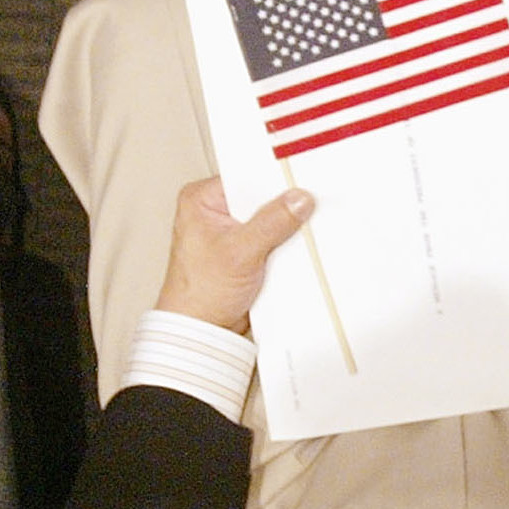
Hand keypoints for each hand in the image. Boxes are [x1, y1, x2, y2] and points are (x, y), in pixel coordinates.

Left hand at [154, 178, 314, 332]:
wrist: (203, 331)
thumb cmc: (200, 293)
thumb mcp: (240, 252)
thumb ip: (272, 223)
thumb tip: (299, 200)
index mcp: (201, 200)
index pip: (245, 177)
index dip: (274, 179)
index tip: (301, 180)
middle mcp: (214, 212)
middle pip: (259, 197)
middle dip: (283, 205)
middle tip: (308, 205)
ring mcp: (232, 232)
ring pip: (269, 219)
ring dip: (285, 228)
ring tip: (303, 229)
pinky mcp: (245, 251)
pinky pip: (271, 239)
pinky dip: (284, 245)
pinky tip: (297, 247)